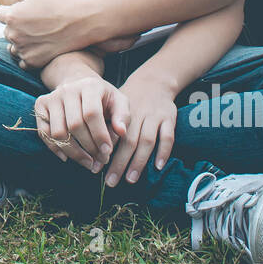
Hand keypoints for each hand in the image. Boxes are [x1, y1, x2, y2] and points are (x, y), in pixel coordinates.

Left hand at [0, 0, 129, 67]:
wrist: (84, 20)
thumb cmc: (61, 0)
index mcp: (12, 15)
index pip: (0, 13)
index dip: (12, 10)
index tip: (25, 9)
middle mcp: (14, 34)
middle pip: (7, 30)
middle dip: (16, 26)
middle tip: (35, 21)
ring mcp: (24, 49)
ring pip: (14, 46)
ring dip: (21, 42)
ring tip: (37, 34)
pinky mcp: (34, 61)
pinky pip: (23, 61)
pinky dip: (28, 55)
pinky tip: (39, 47)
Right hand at [34, 74, 128, 172]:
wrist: (78, 82)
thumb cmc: (102, 97)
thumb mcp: (118, 101)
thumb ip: (123, 116)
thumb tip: (121, 132)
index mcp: (89, 85)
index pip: (91, 113)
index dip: (99, 135)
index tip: (107, 152)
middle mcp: (68, 89)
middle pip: (74, 125)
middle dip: (88, 147)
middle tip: (99, 160)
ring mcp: (52, 97)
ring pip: (58, 132)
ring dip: (73, 152)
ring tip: (87, 162)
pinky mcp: (40, 105)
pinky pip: (44, 133)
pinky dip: (55, 148)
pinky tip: (67, 157)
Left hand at [103, 69, 178, 187]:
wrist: (154, 81)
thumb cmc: (130, 100)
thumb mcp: (116, 106)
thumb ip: (107, 125)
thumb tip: (92, 150)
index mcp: (121, 112)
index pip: (111, 134)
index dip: (104, 152)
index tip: (96, 169)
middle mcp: (137, 115)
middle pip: (128, 141)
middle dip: (119, 163)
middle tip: (110, 182)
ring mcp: (154, 117)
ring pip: (147, 141)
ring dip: (139, 161)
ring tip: (130, 179)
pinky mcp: (169, 118)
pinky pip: (168, 136)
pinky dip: (164, 151)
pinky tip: (158, 166)